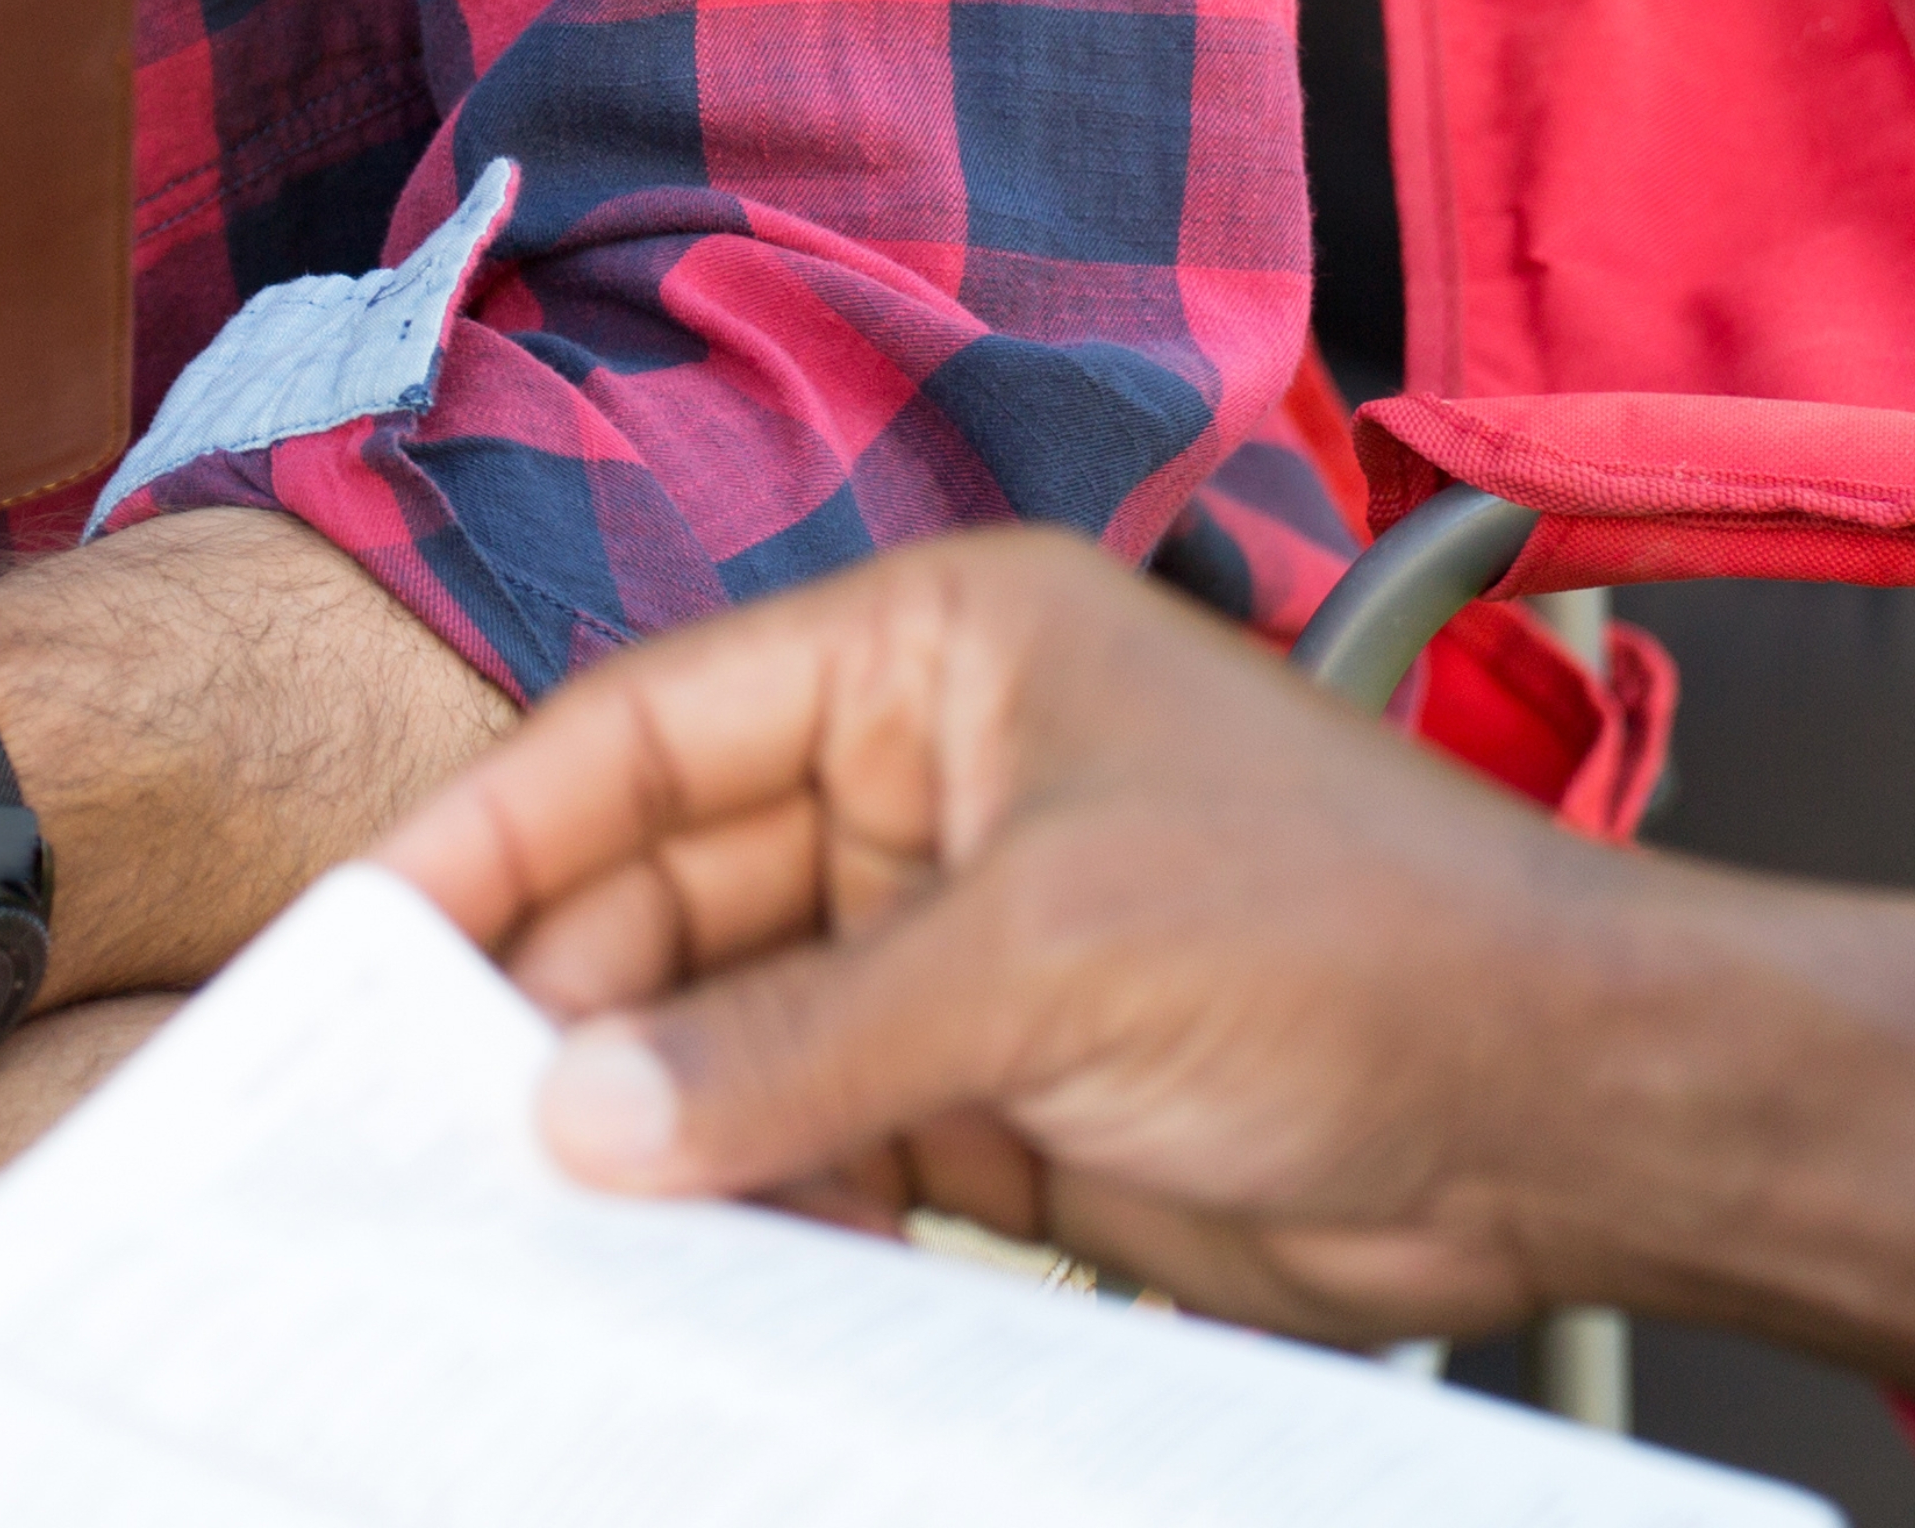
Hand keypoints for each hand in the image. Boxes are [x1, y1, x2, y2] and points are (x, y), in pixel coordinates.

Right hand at [374, 526, 1620, 1341]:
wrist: (1557, 1110)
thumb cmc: (1356, 937)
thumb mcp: (1046, 963)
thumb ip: (795, 1041)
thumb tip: (577, 1111)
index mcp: (943, 652)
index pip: (656, 724)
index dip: (497, 829)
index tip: (358, 941)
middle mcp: (934, 775)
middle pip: (670, 883)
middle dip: (554, 1003)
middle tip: (411, 1131)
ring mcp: (959, 935)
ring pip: (723, 1023)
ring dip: (636, 1118)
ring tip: (516, 1221)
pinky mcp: (992, 1084)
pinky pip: (804, 1132)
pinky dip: (737, 1194)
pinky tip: (672, 1263)